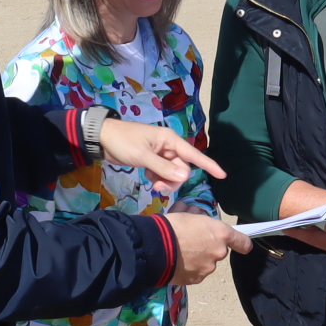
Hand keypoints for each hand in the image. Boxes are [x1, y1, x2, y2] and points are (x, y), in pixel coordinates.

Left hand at [101, 119, 226, 196]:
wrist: (102, 138)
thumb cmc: (123, 142)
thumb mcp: (142, 156)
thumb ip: (163, 168)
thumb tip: (185, 178)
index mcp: (170, 140)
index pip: (194, 155)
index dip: (209, 165)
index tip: (223, 175)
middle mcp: (169, 147)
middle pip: (182, 169)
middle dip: (173, 180)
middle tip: (156, 187)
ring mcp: (161, 154)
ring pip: (173, 173)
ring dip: (165, 181)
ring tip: (151, 183)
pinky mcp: (153, 160)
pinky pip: (163, 173)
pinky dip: (158, 178)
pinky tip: (147, 176)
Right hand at [165, 211, 250, 284]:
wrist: (154, 248)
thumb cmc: (172, 226)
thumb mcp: (186, 212)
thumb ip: (198, 216)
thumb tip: (197, 214)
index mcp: (221, 233)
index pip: (243, 241)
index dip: (242, 243)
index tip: (240, 245)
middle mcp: (219, 252)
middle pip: (219, 251)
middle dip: (208, 247)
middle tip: (190, 242)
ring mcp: (208, 268)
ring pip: (207, 263)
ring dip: (198, 259)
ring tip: (179, 254)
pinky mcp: (196, 279)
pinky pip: (196, 272)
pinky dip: (188, 269)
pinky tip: (176, 263)